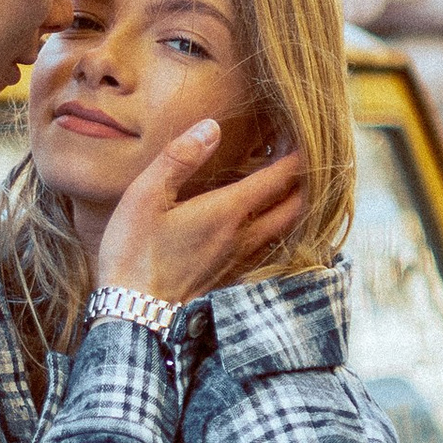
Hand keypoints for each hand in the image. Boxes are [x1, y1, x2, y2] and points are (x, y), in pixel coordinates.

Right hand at [93, 124, 308, 305]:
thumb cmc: (133, 253)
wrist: (134, 316)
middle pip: (295, 205)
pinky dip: (280, 227)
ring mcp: (240, 260)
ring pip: (287, 228)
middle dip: (308, 178)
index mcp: (226, 212)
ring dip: (297, 204)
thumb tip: (211, 126)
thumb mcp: (145, 196)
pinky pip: (270, 247)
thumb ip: (180, 158)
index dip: (298, 154)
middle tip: (308, 156)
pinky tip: (267, 222)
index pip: (279, 177)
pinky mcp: (232, 277)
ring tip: (295, 184)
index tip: (308, 134)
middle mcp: (243, 237)